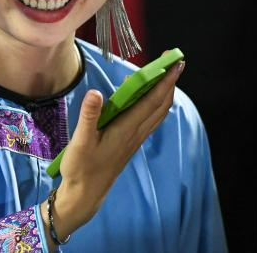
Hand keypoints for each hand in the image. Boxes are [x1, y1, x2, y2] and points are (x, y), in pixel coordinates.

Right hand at [51, 59, 183, 237]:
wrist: (85, 194)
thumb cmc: (81, 168)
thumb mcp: (80, 142)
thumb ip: (89, 117)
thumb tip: (96, 93)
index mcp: (125, 129)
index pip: (151, 101)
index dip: (164, 81)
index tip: (176, 63)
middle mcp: (135, 133)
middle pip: (160, 105)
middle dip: (170, 82)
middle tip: (176, 61)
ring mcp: (134, 139)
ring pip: (157, 113)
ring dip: (165, 93)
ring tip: (166, 75)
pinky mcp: (130, 143)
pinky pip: (150, 119)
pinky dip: (155, 104)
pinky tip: (149, 99)